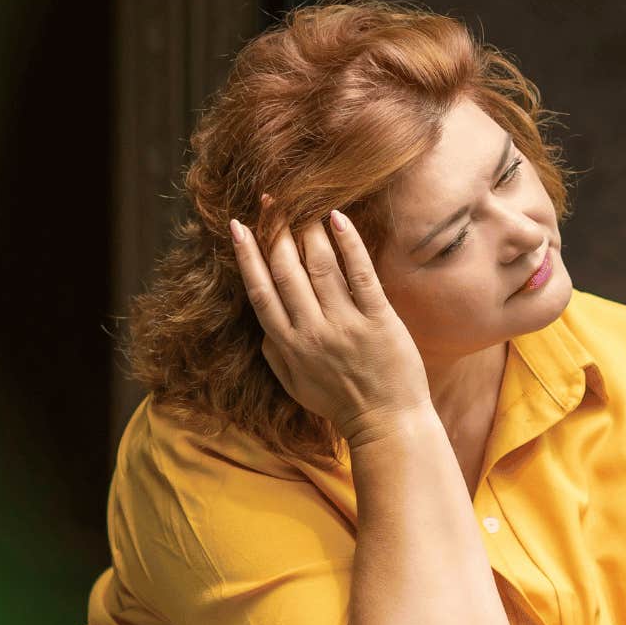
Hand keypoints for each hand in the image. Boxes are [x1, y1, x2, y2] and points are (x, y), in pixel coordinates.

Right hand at [229, 195, 432, 446]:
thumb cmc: (340, 404)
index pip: (261, 292)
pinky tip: (337, 218)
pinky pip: (361, 274)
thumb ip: (274, 354)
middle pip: (286, 271)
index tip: (239, 227)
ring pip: (320, 266)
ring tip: (302, 203)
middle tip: (271, 200)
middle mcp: (311, 332)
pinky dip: (348, 244)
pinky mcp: (378, 320)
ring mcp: (345, 325)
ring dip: (307, 230)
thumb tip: (262, 327)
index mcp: (288, 346)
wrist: (387, 424)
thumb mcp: (295, 386)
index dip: (247, 256)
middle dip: (274, 231)